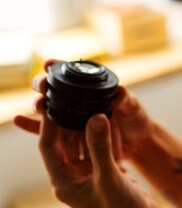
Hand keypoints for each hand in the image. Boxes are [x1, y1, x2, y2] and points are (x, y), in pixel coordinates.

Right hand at [14, 60, 154, 163]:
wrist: (136, 144)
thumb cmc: (136, 120)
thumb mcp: (133, 109)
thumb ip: (127, 100)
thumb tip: (120, 90)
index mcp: (92, 88)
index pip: (71, 73)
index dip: (58, 66)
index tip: (49, 63)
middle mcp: (78, 100)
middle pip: (53, 88)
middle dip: (43, 84)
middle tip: (42, 85)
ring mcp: (71, 117)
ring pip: (48, 108)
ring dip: (39, 104)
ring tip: (37, 105)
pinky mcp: (67, 135)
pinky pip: (46, 130)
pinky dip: (31, 125)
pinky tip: (18, 120)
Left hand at [37, 109, 159, 207]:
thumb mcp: (108, 178)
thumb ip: (100, 146)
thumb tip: (94, 117)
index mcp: (64, 182)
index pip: (49, 147)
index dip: (49, 125)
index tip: (52, 103)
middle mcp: (74, 178)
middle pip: (65, 143)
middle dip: (70, 121)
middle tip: (74, 98)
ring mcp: (91, 175)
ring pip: (84, 143)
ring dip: (89, 126)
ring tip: (91, 103)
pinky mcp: (107, 173)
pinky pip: (101, 148)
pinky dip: (104, 135)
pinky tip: (109, 118)